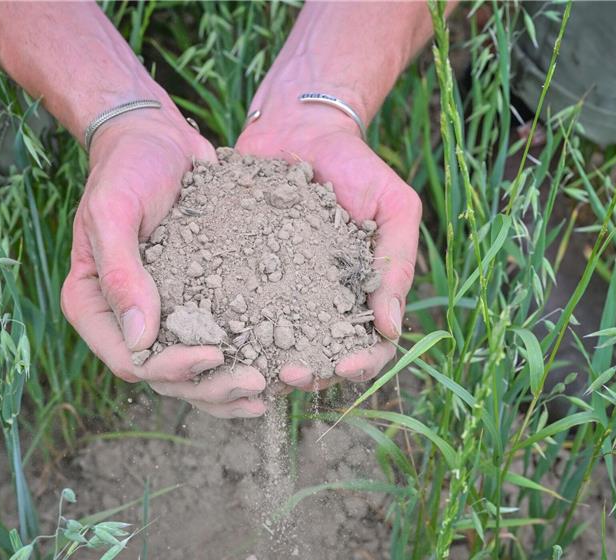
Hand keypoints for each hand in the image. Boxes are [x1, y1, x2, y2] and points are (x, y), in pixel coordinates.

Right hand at [61, 110, 265, 416]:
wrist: (158, 139)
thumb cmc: (127, 167)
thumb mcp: (113, 210)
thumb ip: (120, 271)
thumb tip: (139, 339)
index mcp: (95, 307)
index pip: (132, 361)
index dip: (173, 369)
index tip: (216, 354)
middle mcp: (126, 320)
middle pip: (167, 379)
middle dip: (211, 388)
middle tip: (257, 385)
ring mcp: (163, 316)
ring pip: (194, 373)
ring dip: (230, 389)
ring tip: (271, 389)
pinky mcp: (196, 303)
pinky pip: (217, 342)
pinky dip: (243, 358)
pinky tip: (277, 366)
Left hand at [235, 105, 421, 390]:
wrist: (299, 129)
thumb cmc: (356, 166)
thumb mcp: (394, 205)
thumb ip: (397, 261)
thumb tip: (391, 328)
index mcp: (360, 292)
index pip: (369, 346)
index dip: (360, 364)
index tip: (342, 365)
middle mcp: (319, 300)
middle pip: (320, 357)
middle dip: (309, 373)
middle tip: (289, 374)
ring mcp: (278, 290)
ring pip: (275, 344)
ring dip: (267, 362)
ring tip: (254, 364)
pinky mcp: (241, 272)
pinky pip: (235, 307)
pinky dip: (229, 328)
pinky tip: (218, 337)